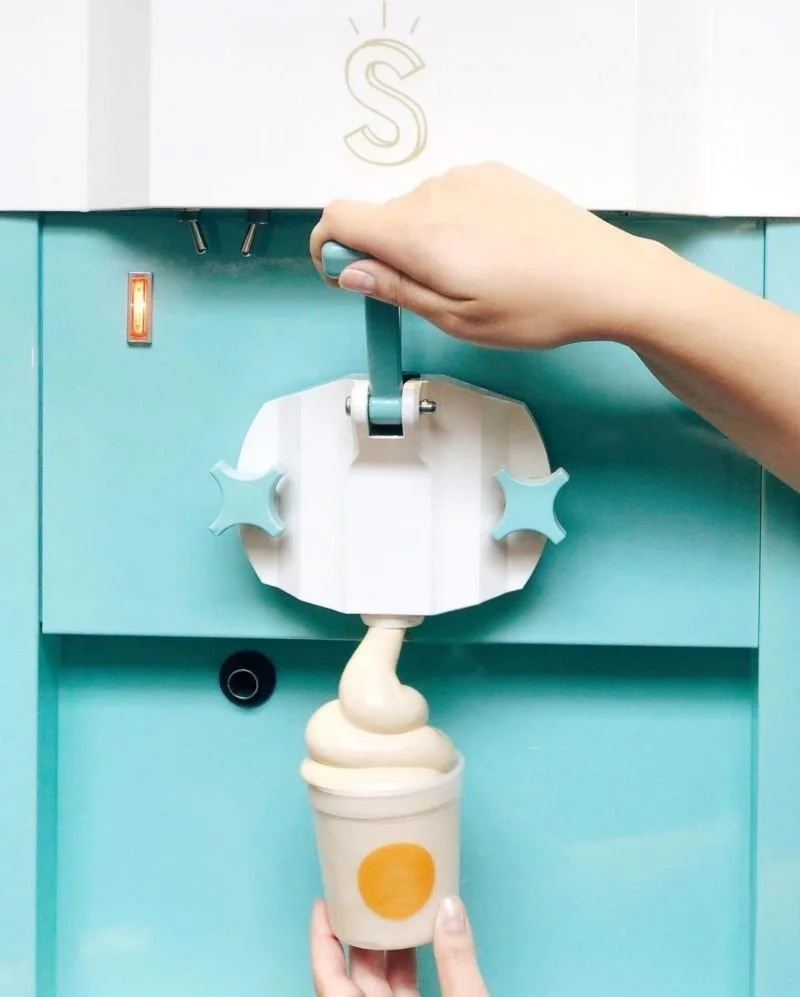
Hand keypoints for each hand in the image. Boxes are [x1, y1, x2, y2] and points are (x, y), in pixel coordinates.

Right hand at [310, 162, 672, 350]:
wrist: (604, 277)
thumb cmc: (537, 306)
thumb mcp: (456, 318)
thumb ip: (395, 289)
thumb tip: (350, 272)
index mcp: (419, 234)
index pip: (339, 218)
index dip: (330, 249)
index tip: (346, 276)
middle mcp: (436, 194)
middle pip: (379, 218)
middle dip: (385, 255)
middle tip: (430, 295)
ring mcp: (467, 178)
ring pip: (416, 209)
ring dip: (424, 240)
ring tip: (473, 276)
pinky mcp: (494, 174)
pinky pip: (450, 197)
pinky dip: (453, 223)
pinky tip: (491, 251)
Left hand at [310, 897, 488, 996]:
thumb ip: (456, 962)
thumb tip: (450, 907)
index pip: (327, 978)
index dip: (320, 939)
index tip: (323, 903)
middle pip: (354, 975)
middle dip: (361, 932)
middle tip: (367, 892)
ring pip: (379, 986)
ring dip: (388, 949)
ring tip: (395, 908)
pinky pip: (401, 994)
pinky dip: (406, 969)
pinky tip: (420, 941)